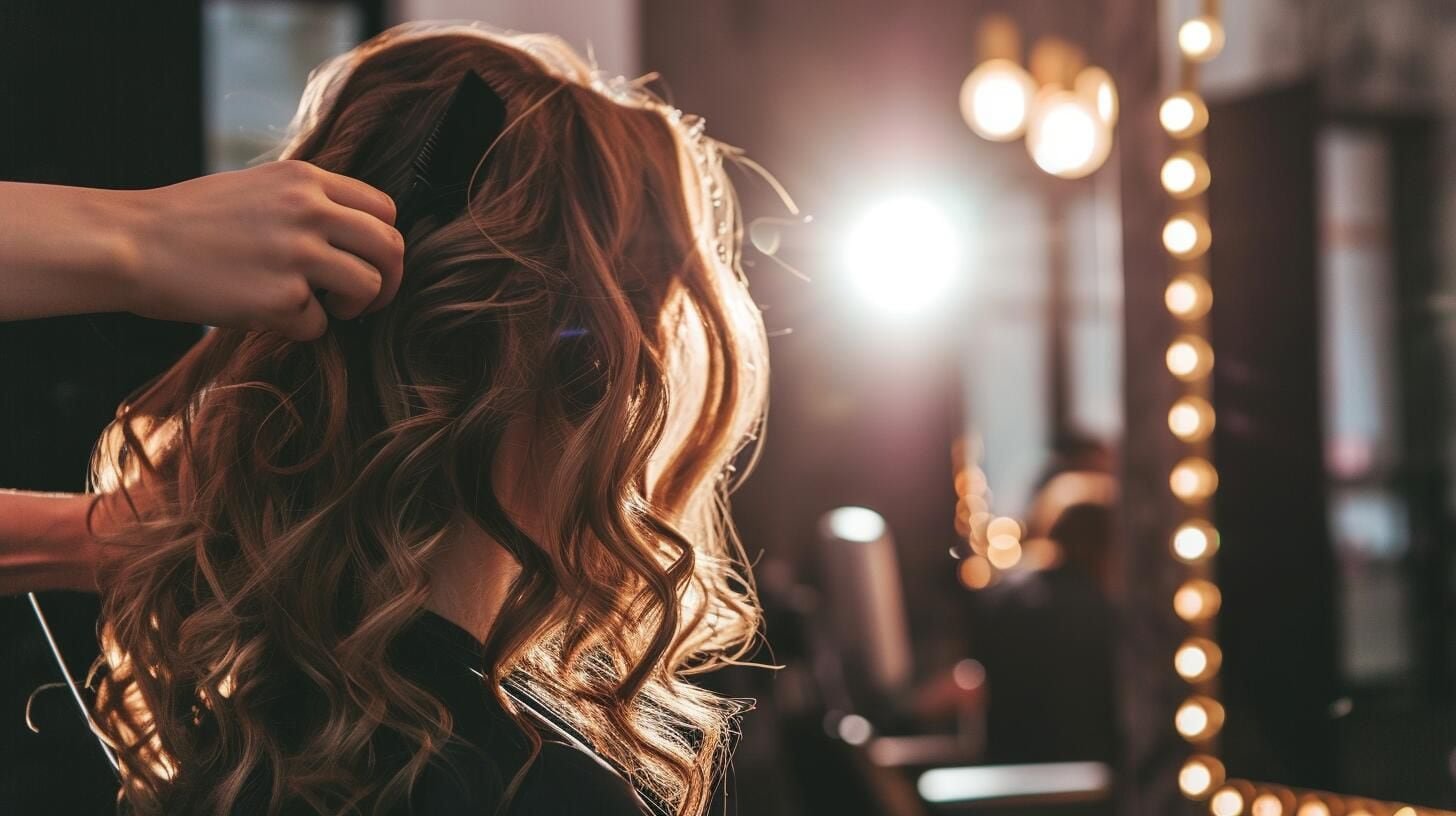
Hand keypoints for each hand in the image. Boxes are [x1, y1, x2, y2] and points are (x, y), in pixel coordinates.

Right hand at [117, 161, 403, 339]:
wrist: (131, 242)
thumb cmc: (190, 220)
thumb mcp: (258, 188)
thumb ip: (309, 203)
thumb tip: (356, 236)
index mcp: (306, 179)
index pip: (384, 208)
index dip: (384, 242)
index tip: (372, 263)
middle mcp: (309, 210)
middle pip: (390, 247)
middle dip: (390, 280)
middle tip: (368, 301)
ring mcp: (297, 254)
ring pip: (368, 287)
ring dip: (353, 307)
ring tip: (322, 308)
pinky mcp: (281, 298)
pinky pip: (319, 324)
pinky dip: (299, 327)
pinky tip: (265, 313)